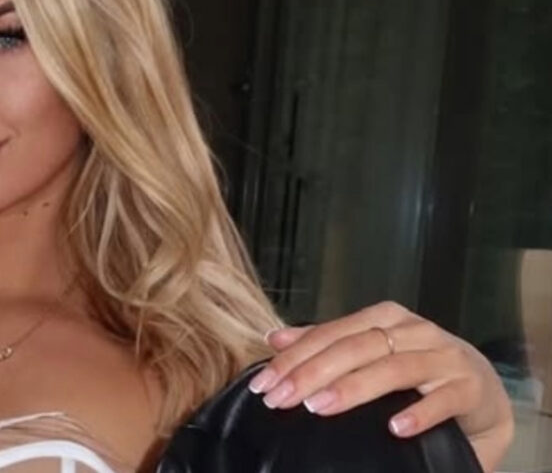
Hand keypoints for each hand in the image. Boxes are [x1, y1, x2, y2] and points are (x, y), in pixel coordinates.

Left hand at [253, 301, 513, 471]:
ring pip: (394, 368)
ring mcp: (445, 357)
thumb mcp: (369, 355)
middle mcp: (414, 330)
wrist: (482, 394)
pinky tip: (395, 429)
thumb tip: (274, 338)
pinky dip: (419, 412)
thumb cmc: (418, 375)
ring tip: (320, 408)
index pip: (330, 334)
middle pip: (356, 348)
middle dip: (312, 373)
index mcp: (384, 318)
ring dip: (354, 389)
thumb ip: (325, 344)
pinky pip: (444, 399)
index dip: (294, 357)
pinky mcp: (470, 387)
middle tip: (281, 399)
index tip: (264, 383)